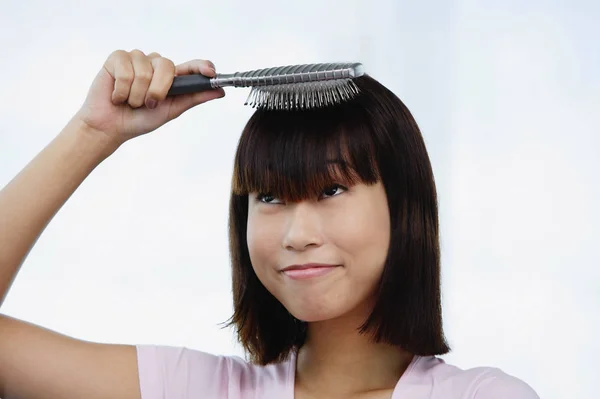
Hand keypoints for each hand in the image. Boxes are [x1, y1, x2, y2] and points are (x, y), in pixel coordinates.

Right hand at [74, 49, 224, 144]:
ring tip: (129, 101)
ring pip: (144, 70)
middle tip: (147, 104)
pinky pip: (125, 69)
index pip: (190, 66)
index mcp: (171, 77)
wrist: (110, 127)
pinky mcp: (117, 58)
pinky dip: (121, 89)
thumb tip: (220, 91)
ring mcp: (137, 59)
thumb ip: (193, 98)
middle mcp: (155, 65)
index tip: (210, 72)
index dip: (201, 66)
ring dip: (136, 94)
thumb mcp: (171, 111)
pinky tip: (117, 95)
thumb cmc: (140, 120)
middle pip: (167, 66)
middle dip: (157, 91)